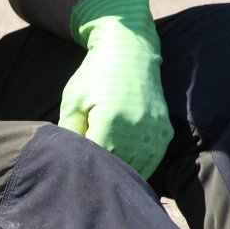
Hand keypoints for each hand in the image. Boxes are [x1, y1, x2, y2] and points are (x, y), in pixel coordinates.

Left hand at [59, 0, 172, 178]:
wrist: (129, 51)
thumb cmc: (95, 75)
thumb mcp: (73, 101)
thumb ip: (68, 133)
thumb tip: (65, 160)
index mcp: (111, 122)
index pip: (95, 162)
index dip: (82, 168)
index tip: (73, 170)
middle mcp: (137, 130)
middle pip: (116, 169)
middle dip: (100, 173)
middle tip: (85, 177)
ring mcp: (154, 132)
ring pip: (136, 170)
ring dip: (121, 174)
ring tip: (104, 174)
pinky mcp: (164, 132)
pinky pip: (152, 161)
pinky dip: (138, 167)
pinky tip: (123, 168)